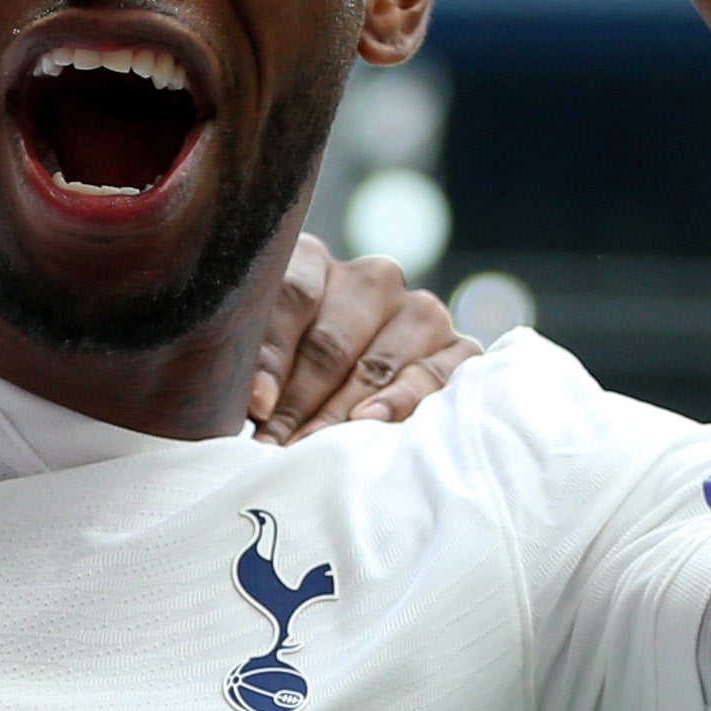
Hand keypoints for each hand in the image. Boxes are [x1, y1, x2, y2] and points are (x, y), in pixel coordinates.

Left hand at [245, 232, 475, 442]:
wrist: (348, 378)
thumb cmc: (284, 368)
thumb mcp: (256, 348)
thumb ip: (252, 358)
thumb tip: (255, 400)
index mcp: (314, 260)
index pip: (293, 297)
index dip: (269, 355)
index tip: (255, 404)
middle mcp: (374, 278)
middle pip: (332, 342)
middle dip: (297, 403)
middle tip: (272, 446)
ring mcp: (420, 311)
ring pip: (375, 367)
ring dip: (338, 414)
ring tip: (310, 450)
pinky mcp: (458, 347)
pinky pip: (432, 377)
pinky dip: (401, 402)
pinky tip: (370, 422)